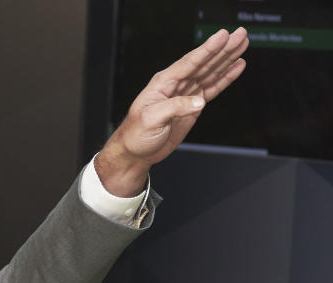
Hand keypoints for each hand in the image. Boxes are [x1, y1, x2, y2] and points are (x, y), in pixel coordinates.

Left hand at [97, 27, 248, 195]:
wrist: (136, 152)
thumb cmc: (135, 134)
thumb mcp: (151, 120)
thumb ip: (175, 108)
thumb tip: (198, 102)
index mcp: (163, 83)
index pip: (188, 63)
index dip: (206, 49)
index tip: (222, 36)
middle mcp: (175, 85)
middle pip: (203, 63)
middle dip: (223, 48)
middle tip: (240, 33)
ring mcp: (185, 94)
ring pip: (210, 72)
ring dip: (227, 58)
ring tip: (242, 43)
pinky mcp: (192, 106)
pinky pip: (212, 88)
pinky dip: (225, 78)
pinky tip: (236, 66)